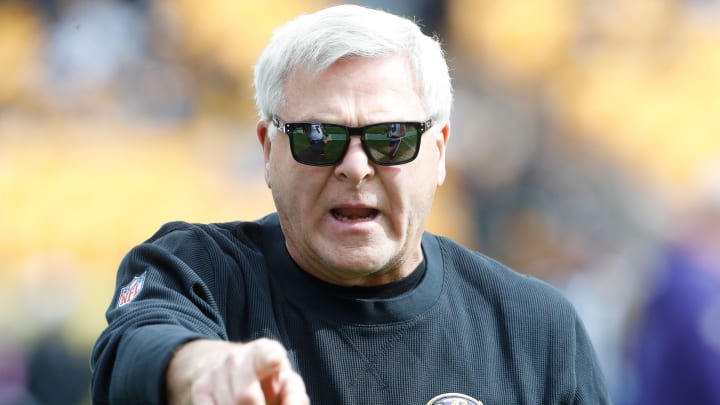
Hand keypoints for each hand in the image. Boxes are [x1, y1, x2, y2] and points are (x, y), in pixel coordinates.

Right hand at [167, 338, 309, 404]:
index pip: (265, 354)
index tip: (276, 360)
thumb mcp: (284, 380)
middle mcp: (236, 358)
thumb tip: (294, 402)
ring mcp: (215, 373)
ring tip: (257, 403)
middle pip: (245, 396)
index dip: (270, 358)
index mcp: (263, 351)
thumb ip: (293, 392)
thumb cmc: (265, 380)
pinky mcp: (199, 389)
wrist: (225, 369)